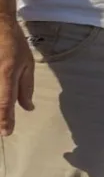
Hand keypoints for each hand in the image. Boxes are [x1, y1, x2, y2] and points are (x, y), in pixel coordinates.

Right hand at [0, 19, 33, 135]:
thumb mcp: (27, 63)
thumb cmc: (13, 44)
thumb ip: (26, 87)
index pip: (4, 102)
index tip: (6, 132)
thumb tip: (28, 108)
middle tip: (3, 128)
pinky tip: (1, 103)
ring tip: (3, 115)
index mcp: (7, 73)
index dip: (5, 120)